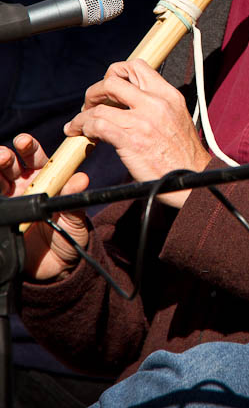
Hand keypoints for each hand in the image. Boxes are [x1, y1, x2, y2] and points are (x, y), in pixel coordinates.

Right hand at [0, 134, 89, 280]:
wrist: (57, 265)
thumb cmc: (70, 235)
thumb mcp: (75, 218)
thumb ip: (74, 200)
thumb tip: (82, 179)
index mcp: (47, 178)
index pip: (36, 157)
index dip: (29, 147)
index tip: (24, 142)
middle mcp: (27, 184)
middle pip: (13, 164)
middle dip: (7, 156)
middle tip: (5, 155)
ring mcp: (13, 198)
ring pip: (0, 178)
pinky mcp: (6, 213)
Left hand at [65, 59, 210, 207]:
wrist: (191, 179)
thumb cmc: (183, 156)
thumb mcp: (176, 118)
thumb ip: (156, 105)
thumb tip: (127, 101)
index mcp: (168, 95)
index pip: (136, 66)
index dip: (115, 72)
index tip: (108, 88)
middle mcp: (156, 103)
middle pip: (112, 80)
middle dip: (94, 91)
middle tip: (90, 105)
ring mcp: (143, 120)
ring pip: (99, 105)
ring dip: (83, 115)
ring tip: (80, 125)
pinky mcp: (131, 140)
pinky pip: (96, 125)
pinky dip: (84, 128)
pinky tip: (84, 135)